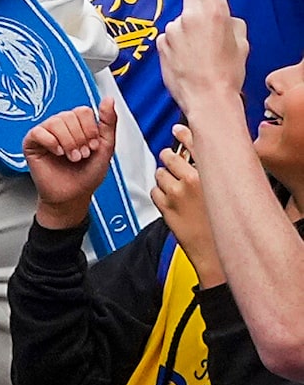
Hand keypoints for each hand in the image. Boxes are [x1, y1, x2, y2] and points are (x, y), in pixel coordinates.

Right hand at [22, 96, 116, 227]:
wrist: (73, 196)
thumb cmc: (87, 175)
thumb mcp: (105, 148)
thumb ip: (108, 123)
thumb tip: (109, 100)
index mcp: (77, 125)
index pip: (83, 111)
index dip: (90, 129)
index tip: (92, 146)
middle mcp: (61, 126)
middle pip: (69, 116)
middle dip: (80, 139)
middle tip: (81, 155)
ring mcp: (45, 133)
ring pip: (55, 122)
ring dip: (68, 143)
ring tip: (71, 157)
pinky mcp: (31, 142)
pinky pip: (39, 132)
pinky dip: (52, 143)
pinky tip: (57, 153)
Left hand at [153, 128, 221, 277]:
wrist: (217, 256)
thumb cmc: (224, 229)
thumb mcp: (229, 197)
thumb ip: (218, 176)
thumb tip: (210, 159)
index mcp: (212, 176)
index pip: (195, 144)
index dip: (185, 134)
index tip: (179, 129)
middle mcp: (192, 181)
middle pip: (169, 156)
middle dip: (170, 160)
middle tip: (175, 167)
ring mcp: (176, 193)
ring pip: (159, 174)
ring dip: (165, 180)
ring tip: (178, 192)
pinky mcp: (164, 206)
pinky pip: (154, 191)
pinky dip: (160, 195)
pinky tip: (172, 204)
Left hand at [159, 0, 249, 114]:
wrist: (206, 97)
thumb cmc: (226, 75)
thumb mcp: (242, 44)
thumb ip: (232, 23)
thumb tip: (225, 17)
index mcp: (215, 13)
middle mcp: (190, 16)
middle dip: (199, 3)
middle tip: (208, 22)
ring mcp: (173, 28)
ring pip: (180, 17)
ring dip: (187, 26)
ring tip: (199, 49)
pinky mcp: (160, 41)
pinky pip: (170, 34)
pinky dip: (176, 41)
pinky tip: (187, 57)